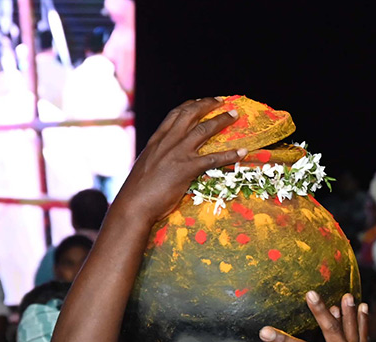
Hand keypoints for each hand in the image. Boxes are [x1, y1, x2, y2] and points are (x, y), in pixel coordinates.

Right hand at [112, 98, 248, 223]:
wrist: (133, 205)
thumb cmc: (137, 193)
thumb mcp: (145, 168)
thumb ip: (156, 160)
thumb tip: (164, 164)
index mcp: (156, 141)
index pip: (174, 115)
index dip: (190, 106)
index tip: (200, 101)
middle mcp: (167, 142)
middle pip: (190, 115)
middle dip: (208, 105)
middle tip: (222, 102)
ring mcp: (178, 154)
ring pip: (204, 130)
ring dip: (222, 121)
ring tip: (235, 116)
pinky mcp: (187, 169)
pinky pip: (213, 158)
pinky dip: (230, 155)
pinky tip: (242, 152)